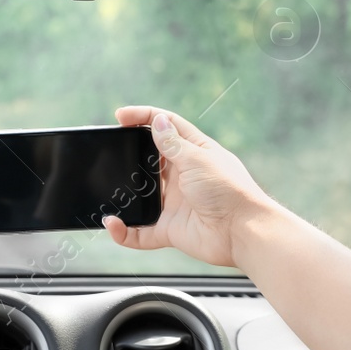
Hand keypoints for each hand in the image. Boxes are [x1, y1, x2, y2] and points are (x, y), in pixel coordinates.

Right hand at [103, 106, 278, 268]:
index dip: (144, 117)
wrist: (243, 232)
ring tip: (107, 189)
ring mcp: (175, 204)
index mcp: (193, 153)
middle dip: (130, 156)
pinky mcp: (169, 229)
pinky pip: (140, 232)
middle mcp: (182, 176)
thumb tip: (158, 122)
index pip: (166, 127)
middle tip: (110, 153)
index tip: (121, 117)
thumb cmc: (229, 191)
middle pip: (149, 161)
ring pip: (141, 197)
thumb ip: (173, 143)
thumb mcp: (198, 159)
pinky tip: (112, 224)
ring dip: (124, 195)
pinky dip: (124, 231)